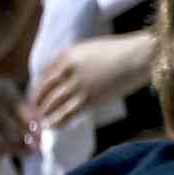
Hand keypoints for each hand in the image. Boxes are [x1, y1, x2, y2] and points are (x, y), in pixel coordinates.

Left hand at [24, 26, 152, 143]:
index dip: (37, 89)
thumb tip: (64, 76)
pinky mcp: (90, 99)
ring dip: (45, 114)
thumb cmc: (120, 52)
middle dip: (37, 103)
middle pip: (44, 90)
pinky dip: (59, 121)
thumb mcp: (90, 49)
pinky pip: (68, 113)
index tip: (37, 97)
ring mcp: (79, 85)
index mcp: (67, 56)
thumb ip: (74, 61)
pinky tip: (55, 126)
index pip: (44, 75)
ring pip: (52, 104)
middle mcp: (68, 70)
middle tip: (34, 113)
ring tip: (42, 122)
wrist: (139, 57)